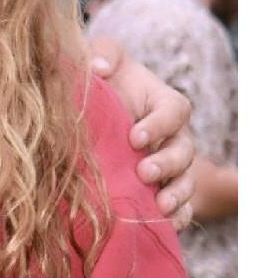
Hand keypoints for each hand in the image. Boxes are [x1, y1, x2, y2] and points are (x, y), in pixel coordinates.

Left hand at [87, 37, 196, 228]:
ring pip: (186, 181)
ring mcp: (172, 165)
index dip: (159, 125)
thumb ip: (103, 52)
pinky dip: (177, 216)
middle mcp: (175, 135)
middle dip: (167, 163)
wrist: (92, 114)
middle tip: (143, 172)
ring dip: (176, 194)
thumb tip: (98, 68)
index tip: (134, 137)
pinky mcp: (164, 189)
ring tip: (159, 205)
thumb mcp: (101, 58)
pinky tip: (163, 225)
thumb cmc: (101, 81)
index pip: (174, 111)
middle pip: (184, 150)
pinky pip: (182, 206)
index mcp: (164, 103)